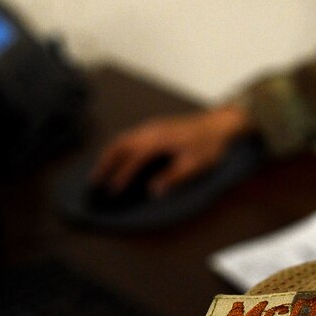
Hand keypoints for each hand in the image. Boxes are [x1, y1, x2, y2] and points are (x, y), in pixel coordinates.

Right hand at [90, 103, 252, 197]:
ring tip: (100, 171)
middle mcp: (151, 130)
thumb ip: (174, 177)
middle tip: (94, 181)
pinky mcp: (155, 126)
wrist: (220, 124)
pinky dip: (118, 147)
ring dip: (109, 154)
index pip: (134, 159)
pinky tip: (117, 157)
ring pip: (123, 138)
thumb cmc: (211, 145)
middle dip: (105, 163)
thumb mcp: (195, 164)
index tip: (112, 191)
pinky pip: (130, 135)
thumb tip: (154, 190)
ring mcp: (152, 126)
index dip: (121, 175)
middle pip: (120, 145)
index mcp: (160, 140)